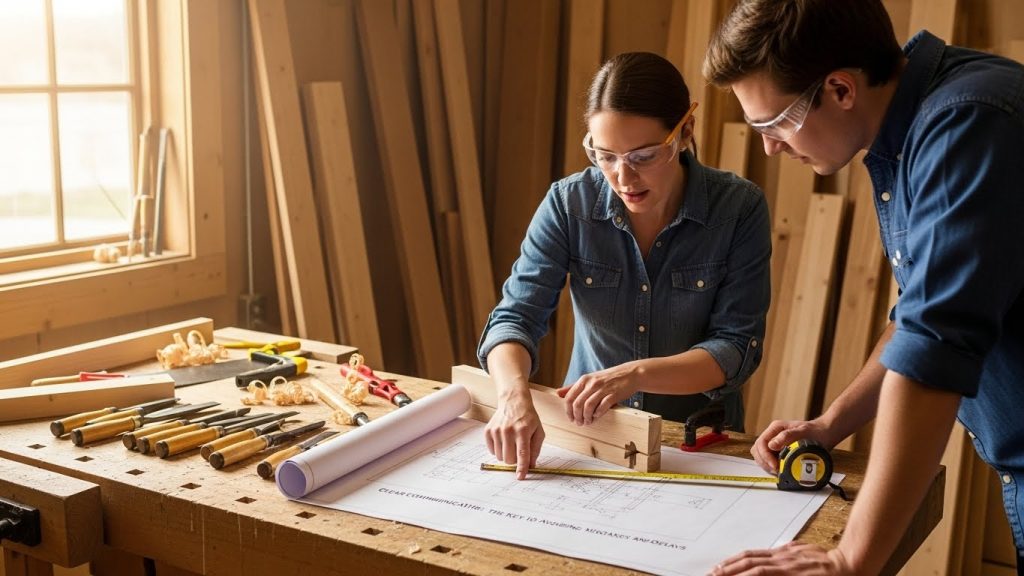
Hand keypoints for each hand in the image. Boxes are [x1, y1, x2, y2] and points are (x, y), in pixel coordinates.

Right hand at [484, 393, 543, 479]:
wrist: (513, 402)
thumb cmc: (528, 418)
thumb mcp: (538, 431)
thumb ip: (536, 449)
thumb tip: (531, 466)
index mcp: (523, 431)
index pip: (522, 453)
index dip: (522, 467)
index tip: (520, 477)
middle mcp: (508, 431)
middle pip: (509, 459)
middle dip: (515, 460)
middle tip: (518, 450)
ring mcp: (496, 430)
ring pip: (500, 457)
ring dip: (506, 455)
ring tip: (511, 443)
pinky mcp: (488, 431)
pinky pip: (491, 451)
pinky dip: (498, 450)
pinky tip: (503, 440)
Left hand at [556, 363, 640, 425]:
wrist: (630, 374)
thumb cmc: (608, 378)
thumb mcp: (589, 379)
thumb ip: (573, 387)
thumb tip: (558, 393)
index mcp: (584, 380)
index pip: (569, 397)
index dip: (568, 410)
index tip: (570, 418)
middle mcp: (592, 384)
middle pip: (577, 404)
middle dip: (576, 416)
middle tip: (579, 423)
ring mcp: (603, 389)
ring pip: (588, 407)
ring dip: (586, 417)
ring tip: (588, 422)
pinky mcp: (613, 394)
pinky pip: (602, 407)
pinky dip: (598, 414)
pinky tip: (598, 416)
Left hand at [709, 542, 854, 575]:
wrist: (849, 564)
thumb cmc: (829, 561)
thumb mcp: (805, 551)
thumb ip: (791, 552)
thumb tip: (783, 549)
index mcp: (782, 553)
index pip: (751, 556)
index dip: (733, 561)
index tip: (719, 567)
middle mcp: (781, 559)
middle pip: (747, 561)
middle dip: (727, 568)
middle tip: (711, 573)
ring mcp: (786, 567)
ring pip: (753, 569)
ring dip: (734, 573)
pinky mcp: (792, 574)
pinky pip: (766, 575)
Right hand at [751, 418, 834, 474]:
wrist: (824, 434)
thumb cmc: (815, 431)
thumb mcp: (802, 431)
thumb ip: (786, 436)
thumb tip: (771, 445)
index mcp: (775, 428)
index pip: (761, 443)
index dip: (765, 456)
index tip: (775, 465)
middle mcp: (773, 436)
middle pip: (758, 450)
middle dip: (764, 462)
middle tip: (776, 470)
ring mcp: (775, 444)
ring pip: (761, 456)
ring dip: (767, 465)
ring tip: (778, 471)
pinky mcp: (779, 452)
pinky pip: (769, 460)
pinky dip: (772, 467)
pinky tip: (780, 470)